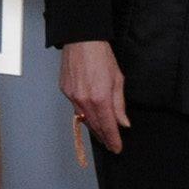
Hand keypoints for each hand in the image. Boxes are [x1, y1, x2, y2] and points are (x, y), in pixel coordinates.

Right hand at [60, 38, 127, 156]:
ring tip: (101, 135)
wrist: (81, 40)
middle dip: (103, 137)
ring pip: (83, 119)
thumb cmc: (101, 56)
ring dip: (93, 128)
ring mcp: (72, 96)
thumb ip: (119, 104)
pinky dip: (83, 115)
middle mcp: (84, 100)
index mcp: (100, 98)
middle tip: (110, 145)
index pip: (108, 126)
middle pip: (94, 126)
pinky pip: (75, 108)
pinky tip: (89, 117)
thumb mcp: (117, 80)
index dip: (113, 139)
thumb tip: (123, 122)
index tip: (117, 148)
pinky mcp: (65, 91)